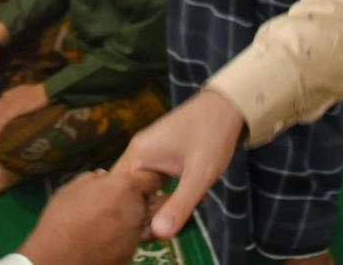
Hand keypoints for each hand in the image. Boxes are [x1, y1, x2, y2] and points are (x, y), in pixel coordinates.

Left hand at [0, 82, 48, 133]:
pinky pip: (4, 119)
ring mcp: (9, 103)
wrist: (44, 91)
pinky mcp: (14, 109)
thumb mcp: (23, 93)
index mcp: (8, 94)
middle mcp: (5, 97)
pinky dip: (0, 126)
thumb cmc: (37, 92)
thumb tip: (15, 107)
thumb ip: (16, 99)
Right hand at [19, 168, 165, 264]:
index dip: (143, 178)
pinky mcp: (130, 253)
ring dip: (127, 219)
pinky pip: (129, 239)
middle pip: (145, 200)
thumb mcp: (73, 188)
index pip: (152, 178)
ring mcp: (135, 234)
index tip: (132, 182)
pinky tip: (103, 237)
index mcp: (126, 188)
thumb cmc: (62, 217)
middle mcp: (137, 210)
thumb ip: (94, 179)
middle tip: (113, 202)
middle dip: (134, 199)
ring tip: (104, 221)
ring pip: (139, 221)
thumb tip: (102, 177)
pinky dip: (120, 237)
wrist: (58, 256)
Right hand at [114, 89, 244, 241]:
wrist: (227, 106)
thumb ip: (179, 204)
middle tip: (151, 231)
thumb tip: (159, 235)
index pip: (115, 191)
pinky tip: (169, 205)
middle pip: (125, 189)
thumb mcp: (199, 175)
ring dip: (147, 202)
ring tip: (160, 223)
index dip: (122, 213)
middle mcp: (136, 151)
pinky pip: (148, 177)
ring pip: (138, 185)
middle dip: (136, 210)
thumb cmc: (212, 137)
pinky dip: (156, 192)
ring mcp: (147, 150)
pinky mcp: (158, 152)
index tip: (137, 232)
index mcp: (138, 154)